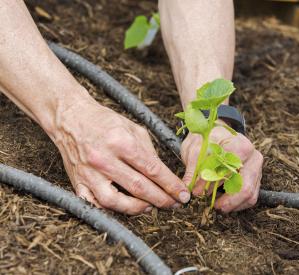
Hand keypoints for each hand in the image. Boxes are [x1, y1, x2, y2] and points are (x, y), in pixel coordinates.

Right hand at [51, 97, 189, 214]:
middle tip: (174, 204)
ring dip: (137, 209)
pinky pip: (94, 204)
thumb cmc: (105, 121)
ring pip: (116, 202)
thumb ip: (149, 151)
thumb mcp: (133, 128)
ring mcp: (89, 173)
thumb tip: (163, 175)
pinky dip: (110, 211)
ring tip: (151, 207)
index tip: (182, 194)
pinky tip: (124, 209)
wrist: (71, 118)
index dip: (170, 185)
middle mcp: (104, 159)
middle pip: (138, 187)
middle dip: (161, 199)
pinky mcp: (77, 182)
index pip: (152, 169)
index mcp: (122, 142)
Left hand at [181, 121, 262, 212]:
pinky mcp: (256, 179)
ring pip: (249, 194)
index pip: (227, 169)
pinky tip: (224, 204)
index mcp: (239, 145)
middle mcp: (253, 157)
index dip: (211, 182)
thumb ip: (195, 167)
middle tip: (210, 205)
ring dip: (232, 204)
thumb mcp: (196, 148)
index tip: (196, 191)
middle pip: (244, 186)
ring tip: (216, 206)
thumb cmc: (206, 141)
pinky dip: (237, 204)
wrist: (217, 136)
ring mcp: (257, 169)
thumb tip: (192, 189)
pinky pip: (251, 198)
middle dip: (226, 200)